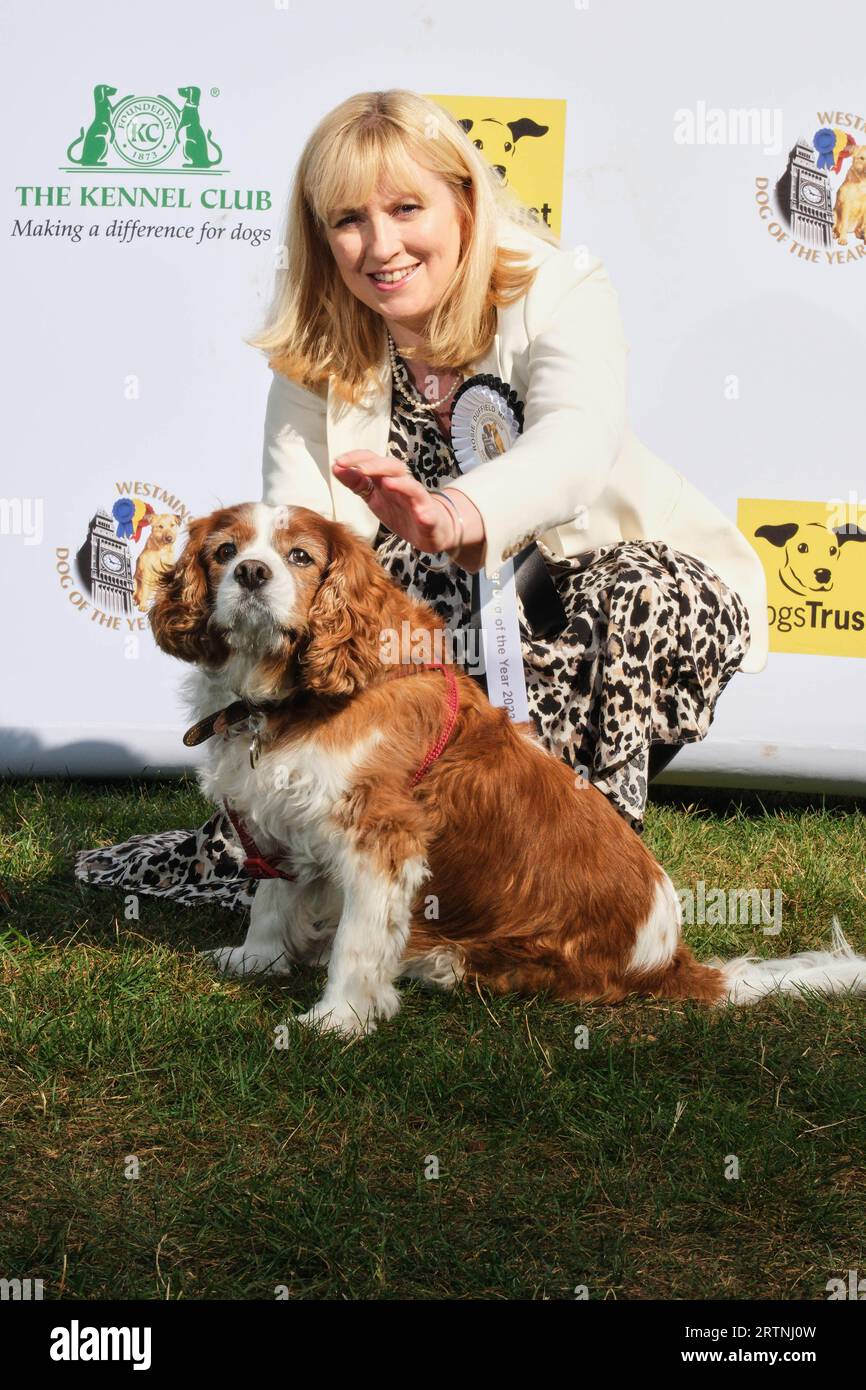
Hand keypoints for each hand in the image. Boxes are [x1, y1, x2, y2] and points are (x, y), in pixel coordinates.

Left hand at [332, 451, 485, 569]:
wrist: (432, 530)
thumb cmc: (401, 511)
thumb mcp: (374, 498)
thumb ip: (357, 483)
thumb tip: (336, 467)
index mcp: (387, 478)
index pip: (373, 460)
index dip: (357, 458)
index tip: (338, 461)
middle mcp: (403, 485)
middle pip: (393, 467)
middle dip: (376, 466)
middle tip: (359, 468)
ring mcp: (418, 500)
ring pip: (412, 486)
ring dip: (401, 483)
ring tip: (386, 483)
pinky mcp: (430, 517)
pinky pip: (428, 513)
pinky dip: (423, 511)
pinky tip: (418, 513)